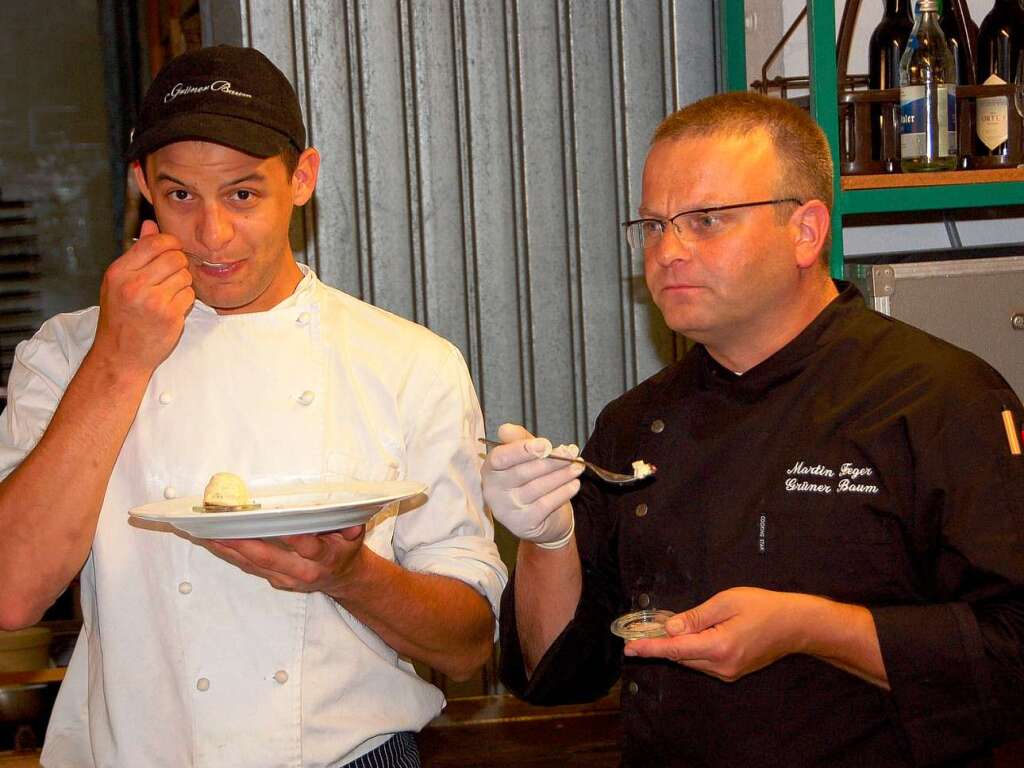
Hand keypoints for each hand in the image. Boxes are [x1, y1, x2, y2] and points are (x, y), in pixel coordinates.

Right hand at [93, 219, 194, 372]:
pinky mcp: (170, 316)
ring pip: (185, 276)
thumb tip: (150, 224)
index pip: (155, 242)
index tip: (171, 251)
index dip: (169, 243)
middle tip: (170, 277)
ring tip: (167, 295)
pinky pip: (190, 295)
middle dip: (178, 265)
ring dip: (182, 283)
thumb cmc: (120, 316)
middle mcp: (134, 285)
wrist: (121, 355)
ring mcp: (153, 302)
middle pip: (175, 257)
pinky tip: (171, 309)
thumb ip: (137, 253)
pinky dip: (185, 300)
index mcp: (119, 272)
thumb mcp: (119, 282)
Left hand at [203, 525, 366, 593]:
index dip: (292, 538)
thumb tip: (350, 518)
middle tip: (220, 527)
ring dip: (227, 548)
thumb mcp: (355, 537)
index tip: (275, 524)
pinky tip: (211, 541)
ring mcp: (284, 577)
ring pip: (251, 563)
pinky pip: (247, 566)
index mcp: (324, 558)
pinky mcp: (273, 579)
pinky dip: (228, 553)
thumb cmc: (346, 550)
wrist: (342, 579)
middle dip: (242, 543)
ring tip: (204, 532)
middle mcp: (301, 571)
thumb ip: (351, 525)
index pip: (308, 547)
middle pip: (268, 558)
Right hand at [481, 422, 583, 547]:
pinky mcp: (523, 524)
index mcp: (491, 470)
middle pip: (523, 472)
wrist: (542, 519)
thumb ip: (519, 441)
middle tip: (571, 453)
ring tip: (578, 467)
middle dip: (551, 461)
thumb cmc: (531, 481)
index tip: (546, 444)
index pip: (500, 458)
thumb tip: (506, 429)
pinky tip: (575, 485)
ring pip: (537, 487)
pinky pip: (546, 504)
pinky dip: (563, 493)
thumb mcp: (525, 457)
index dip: (522, 449)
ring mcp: (507, 510)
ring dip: (561, 475)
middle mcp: (493, 491)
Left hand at [623, 587, 810, 681]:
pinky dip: (692, 650)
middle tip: (640, 632)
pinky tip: (690, 636)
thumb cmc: (763, 607)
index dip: (650, 648)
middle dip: (660, 645)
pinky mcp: (732, 672)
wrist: (795, 625)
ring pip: (691, 660)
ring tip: (666, 629)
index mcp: (719, 647)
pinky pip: (703, 662)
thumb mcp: (726, 602)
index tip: (629, 648)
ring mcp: (728, 672)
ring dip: (677, 647)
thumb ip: (696, 617)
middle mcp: (721, 666)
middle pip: (681, 657)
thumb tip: (670, 628)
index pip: (675, 649)